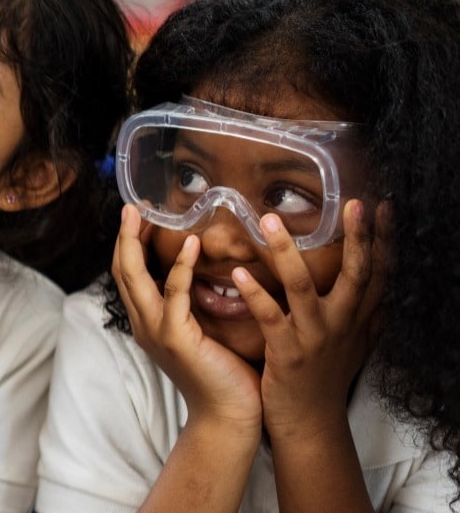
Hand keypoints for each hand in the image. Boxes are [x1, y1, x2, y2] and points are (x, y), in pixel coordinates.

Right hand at [113, 205, 260, 427]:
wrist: (231, 415)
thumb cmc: (225, 375)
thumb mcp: (204, 332)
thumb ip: (198, 305)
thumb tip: (212, 273)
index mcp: (149, 322)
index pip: (129, 275)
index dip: (128, 244)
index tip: (137, 216)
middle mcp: (144, 324)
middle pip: (122, 271)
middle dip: (124, 235)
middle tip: (132, 205)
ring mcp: (156, 331)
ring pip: (135, 277)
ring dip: (137, 242)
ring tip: (146, 214)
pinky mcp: (176, 337)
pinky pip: (175, 293)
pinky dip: (180, 266)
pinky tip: (191, 243)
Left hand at [238, 201, 389, 439]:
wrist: (308, 422)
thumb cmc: (327, 380)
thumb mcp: (357, 347)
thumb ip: (369, 320)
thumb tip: (386, 297)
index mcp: (358, 319)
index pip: (378, 274)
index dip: (382, 240)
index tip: (383, 206)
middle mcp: (343, 324)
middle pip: (356, 274)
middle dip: (358, 238)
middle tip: (353, 204)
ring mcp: (315, 338)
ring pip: (303, 286)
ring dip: (285, 251)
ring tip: (269, 220)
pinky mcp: (287, 353)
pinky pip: (270, 318)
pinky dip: (256, 295)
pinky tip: (240, 274)